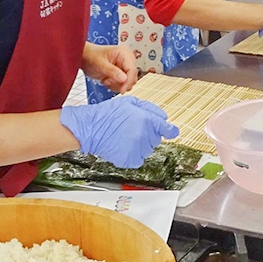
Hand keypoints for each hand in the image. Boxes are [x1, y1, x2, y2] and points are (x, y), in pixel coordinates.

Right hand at [59, 97, 178, 167]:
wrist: (91, 127)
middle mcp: (144, 136)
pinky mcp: (129, 160)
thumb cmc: (108, 113)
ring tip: (125, 137)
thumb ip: (151, 109)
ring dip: (141, 144)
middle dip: (148, 134)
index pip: (168, 130)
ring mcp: (137, 149)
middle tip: (133, 128)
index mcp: (147, 120)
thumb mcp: (131, 102)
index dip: (171, 131)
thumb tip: (164, 118)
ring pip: (148, 149)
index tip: (171, 132)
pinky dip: (133, 155)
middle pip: (156, 139)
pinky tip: (124, 146)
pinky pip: (139, 159)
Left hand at [81, 43, 137, 93]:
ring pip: (128, 83)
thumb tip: (124, 79)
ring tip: (106, 78)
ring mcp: (125, 67)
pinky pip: (123, 85)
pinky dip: (114, 85)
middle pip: (132, 78)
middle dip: (120, 83)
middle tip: (108, 80)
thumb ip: (112, 71)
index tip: (122, 90)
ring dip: (116, 85)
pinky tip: (106, 80)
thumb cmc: (91, 56)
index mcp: (125, 54)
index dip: (128, 81)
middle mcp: (127, 60)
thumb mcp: (100, 64)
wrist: (85, 58)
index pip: (132, 70)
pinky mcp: (122, 74)